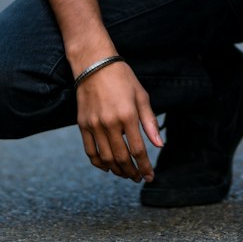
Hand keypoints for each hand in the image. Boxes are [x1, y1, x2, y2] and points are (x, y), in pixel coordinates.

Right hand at [75, 61, 162, 182]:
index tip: (150, 176)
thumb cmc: (122, 77)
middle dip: (132, 172)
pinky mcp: (83, 124)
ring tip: (125, 174)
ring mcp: (94, 125)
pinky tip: (107, 167)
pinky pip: (90, 151)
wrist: (94, 63)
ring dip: (117, 171)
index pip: (138, 150)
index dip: (145, 167)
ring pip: (106, 158)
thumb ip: (150, 122)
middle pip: (122, 158)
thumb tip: (159, 145)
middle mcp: (110, 123)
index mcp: (128, 115)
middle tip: (138, 178)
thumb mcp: (141, 96)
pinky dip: (98, 163)